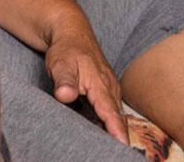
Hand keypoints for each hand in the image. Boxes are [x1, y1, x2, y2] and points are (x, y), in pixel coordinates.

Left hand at [43, 16, 128, 143]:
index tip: (122, 146)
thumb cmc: (66, 49)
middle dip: (118, 136)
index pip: (110, 112)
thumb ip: (64, 81)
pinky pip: (108, 111)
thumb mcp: (60, 64)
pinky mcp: (104, 92)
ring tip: (107, 150)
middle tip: (113, 154)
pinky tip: (98, 134)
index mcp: (100, 83)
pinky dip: (106, 123)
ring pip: (113, 115)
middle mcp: (109, 88)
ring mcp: (109, 89)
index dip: (116, 131)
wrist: (72, 33)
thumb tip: (65, 95)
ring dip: (112, 131)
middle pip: (116, 117)